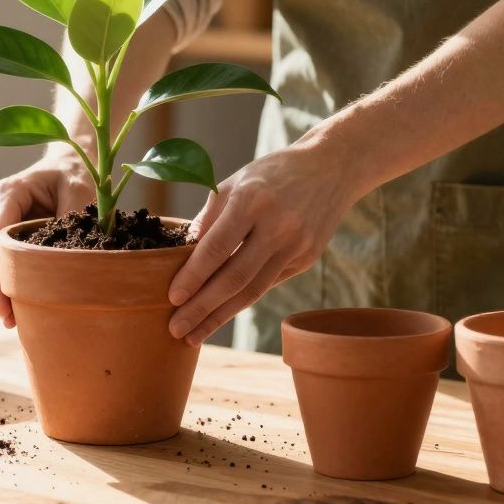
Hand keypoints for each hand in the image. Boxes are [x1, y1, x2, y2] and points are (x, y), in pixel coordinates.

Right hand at [0, 151, 95, 327]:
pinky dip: (10, 282)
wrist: (69, 163)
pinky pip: (5, 261)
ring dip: (1, 289)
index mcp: (10, 192)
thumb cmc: (73, 173)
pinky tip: (16, 308)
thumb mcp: (80, 191)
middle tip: (6, 316)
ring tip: (11, 320)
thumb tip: (74, 258)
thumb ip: (73, 221)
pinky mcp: (9, 237)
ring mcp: (1, 223)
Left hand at [166, 140, 366, 345]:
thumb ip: (208, 218)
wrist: (331, 168)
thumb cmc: (272, 173)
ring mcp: (296, 245)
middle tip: (176, 329)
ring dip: (220, 316)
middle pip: (234, 278)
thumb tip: (182, 254)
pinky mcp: (306, 259)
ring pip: (252, 290)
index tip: (172, 297)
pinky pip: (267, 284)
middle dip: (202, 308)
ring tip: (194, 336)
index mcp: (252, 200)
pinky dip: (241, 301)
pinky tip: (220, 314)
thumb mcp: (234, 182)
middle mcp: (277, 226)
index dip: (193, 276)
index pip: (216, 247)